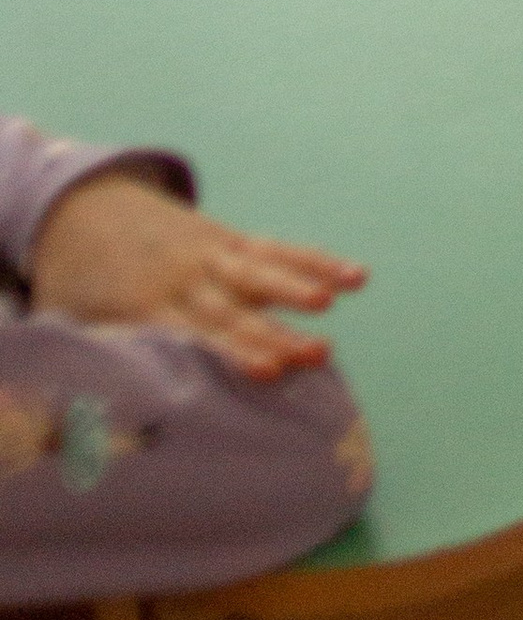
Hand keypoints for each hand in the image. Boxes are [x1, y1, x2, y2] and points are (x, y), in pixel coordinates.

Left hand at [28, 170, 365, 381]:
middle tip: (317, 354)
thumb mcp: (72, 321)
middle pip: (237, 309)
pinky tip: (353, 279)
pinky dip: (316, 261)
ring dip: (297, 287)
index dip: (234, 352)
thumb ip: (105, 356)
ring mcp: (211, 254)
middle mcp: (186, 278)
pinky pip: (277, 249)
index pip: (198, 333)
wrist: (82, 208)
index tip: (269, 372)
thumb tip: (121, 411)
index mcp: (146, 304)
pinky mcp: (229, 239)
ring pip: (259, 271)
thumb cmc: (75, 281)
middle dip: (278, 332)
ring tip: (331, 303)